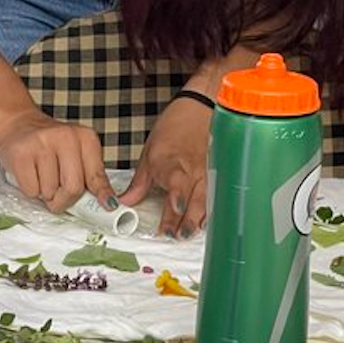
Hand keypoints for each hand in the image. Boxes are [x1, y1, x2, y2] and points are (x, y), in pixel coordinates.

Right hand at [0, 108, 114, 213]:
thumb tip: (107, 204)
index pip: (96, 175)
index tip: (108, 205)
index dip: (101, 194)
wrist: (15, 124)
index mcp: (85, 137)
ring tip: (40, 175)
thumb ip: (90, 175)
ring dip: (44, 193)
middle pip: (73, 188)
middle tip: (57, 197)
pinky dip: (30, 190)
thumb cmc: (48, 145)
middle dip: (64, 200)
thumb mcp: (76, 153)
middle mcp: (66, 137)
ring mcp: (42, 143)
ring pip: (50, 192)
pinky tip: (29, 173)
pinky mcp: (21, 153)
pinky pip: (31, 190)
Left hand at [121, 98, 212, 235]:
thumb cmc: (175, 126)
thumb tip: (124, 202)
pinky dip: (212, 209)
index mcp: (170, 165)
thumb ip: (139, 183)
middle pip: (191, 202)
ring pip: (206, 201)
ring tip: (191, 234)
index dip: (171, 213)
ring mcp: (208, 171)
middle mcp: (191, 170)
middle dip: (185, 221)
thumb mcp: (149, 153)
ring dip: (199, 219)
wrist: (202, 106)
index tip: (166, 229)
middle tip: (178, 236)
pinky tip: (206, 222)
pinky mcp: (219, 171)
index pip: (172, 194)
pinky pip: (216, 194)